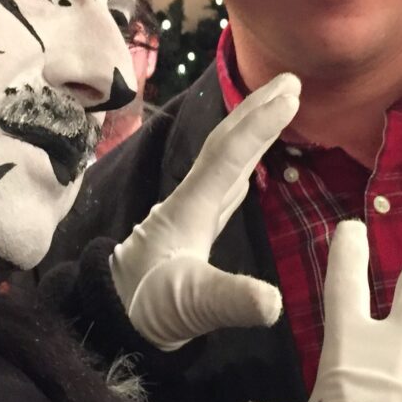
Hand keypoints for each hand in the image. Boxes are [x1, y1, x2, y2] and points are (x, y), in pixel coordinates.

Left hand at [110, 73, 298, 350]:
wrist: (109, 321)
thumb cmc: (147, 310)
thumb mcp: (191, 306)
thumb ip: (230, 300)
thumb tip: (274, 302)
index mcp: (189, 209)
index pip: (228, 156)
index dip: (260, 125)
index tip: (291, 95)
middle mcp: (188, 199)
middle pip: (224, 143)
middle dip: (256, 109)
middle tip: (292, 80)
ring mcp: (189, 210)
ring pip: (223, 156)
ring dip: (251, 127)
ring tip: (279, 101)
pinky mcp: (192, 226)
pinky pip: (224, 178)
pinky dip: (244, 157)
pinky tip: (252, 158)